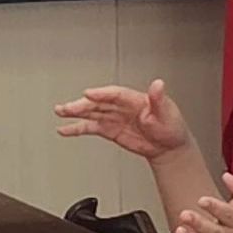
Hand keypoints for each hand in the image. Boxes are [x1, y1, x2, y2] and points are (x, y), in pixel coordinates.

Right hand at [52, 80, 193, 162]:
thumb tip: (158, 84)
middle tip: (68, 107)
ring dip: (75, 112)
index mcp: (136, 99)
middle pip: (99, 103)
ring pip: (92, 113)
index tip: (89, 94)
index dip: (101, 94)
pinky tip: (65, 129)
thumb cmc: (171, 128)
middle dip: (82, 105)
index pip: (115, 94)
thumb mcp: (168, 113)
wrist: (169, 147)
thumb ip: (159, 99)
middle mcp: (122, 106)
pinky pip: (91, 127)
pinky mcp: (110, 129)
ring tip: (61, 112)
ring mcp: (115, 117)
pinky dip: (77, 128)